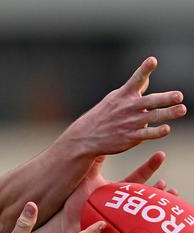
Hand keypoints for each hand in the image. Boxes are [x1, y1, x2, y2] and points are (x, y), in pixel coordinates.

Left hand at [56, 151, 177, 232]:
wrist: (61, 225)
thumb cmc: (73, 203)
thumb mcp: (86, 179)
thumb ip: (94, 162)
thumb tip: (100, 137)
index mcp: (116, 192)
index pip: (137, 178)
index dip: (149, 167)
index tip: (161, 154)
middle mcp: (122, 206)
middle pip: (145, 197)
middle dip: (159, 191)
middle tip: (168, 185)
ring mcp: (119, 219)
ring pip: (143, 214)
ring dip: (155, 209)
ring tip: (165, 202)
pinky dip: (138, 229)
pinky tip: (144, 226)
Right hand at [57, 57, 185, 157]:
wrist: (85, 137)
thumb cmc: (102, 115)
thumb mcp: (114, 99)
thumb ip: (133, 90)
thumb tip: (146, 79)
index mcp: (124, 95)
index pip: (136, 80)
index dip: (144, 69)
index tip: (152, 60)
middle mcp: (129, 107)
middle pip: (150, 101)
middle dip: (165, 98)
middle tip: (179, 95)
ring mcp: (130, 123)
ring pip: (153, 117)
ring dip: (167, 113)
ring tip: (182, 109)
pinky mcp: (130, 137)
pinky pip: (146, 134)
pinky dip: (156, 132)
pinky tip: (166, 129)